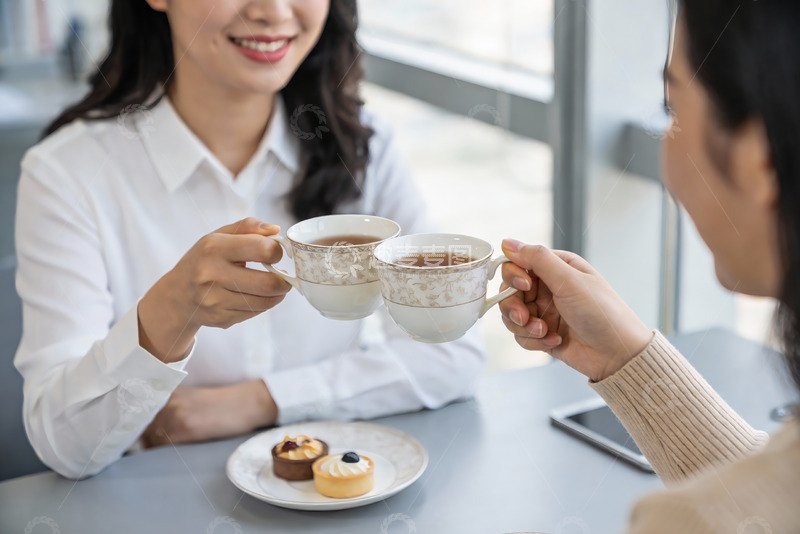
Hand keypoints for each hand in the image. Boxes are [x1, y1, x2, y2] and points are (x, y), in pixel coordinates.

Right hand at [138, 217, 291, 362]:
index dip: (277, 251)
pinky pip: (255, 313)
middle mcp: (211, 275)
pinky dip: (263, 305)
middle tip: (285, 277)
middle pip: (267, 283)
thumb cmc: (204, 259)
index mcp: (213, 248)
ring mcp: (214, 300)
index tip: (276, 253)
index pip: (262, 249)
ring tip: (275, 286)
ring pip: (264, 302)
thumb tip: (275, 230)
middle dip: (284, 281)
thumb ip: (248, 227)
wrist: (177, 294)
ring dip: (277, 295)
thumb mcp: (219, 236)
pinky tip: (257, 296)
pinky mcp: (220, 318)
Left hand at [140, 379, 277, 447]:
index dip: (134, 427)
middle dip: (141, 440)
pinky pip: (163, 445)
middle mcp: (169, 400)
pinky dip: (161, 451)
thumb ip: (170, 408)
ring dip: (151, 447)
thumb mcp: (191, 399)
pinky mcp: (186, 428)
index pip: (139, 412)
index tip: (131, 437)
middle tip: (146, 449)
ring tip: (159, 452)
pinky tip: (169, 452)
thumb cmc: (220, 404)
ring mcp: (176, 413)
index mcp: (169, 392)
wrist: (244, 403)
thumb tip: (148, 429)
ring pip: (150, 438)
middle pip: (141, 427)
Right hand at [498, 240, 652, 381]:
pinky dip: (533, 340)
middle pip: (509, 291)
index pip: (518, 263)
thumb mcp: (569, 281)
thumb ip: (537, 259)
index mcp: (556, 267)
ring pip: (511, 315)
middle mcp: (547, 287)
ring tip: (544, 331)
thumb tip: (508, 242)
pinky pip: (521, 335)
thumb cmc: (603, 313)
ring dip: (524, 326)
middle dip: (513, 306)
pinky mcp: (542, 334)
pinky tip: (554, 341)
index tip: (524, 286)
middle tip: (525, 316)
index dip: (514, 275)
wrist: (618, 354)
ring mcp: (544, 311)